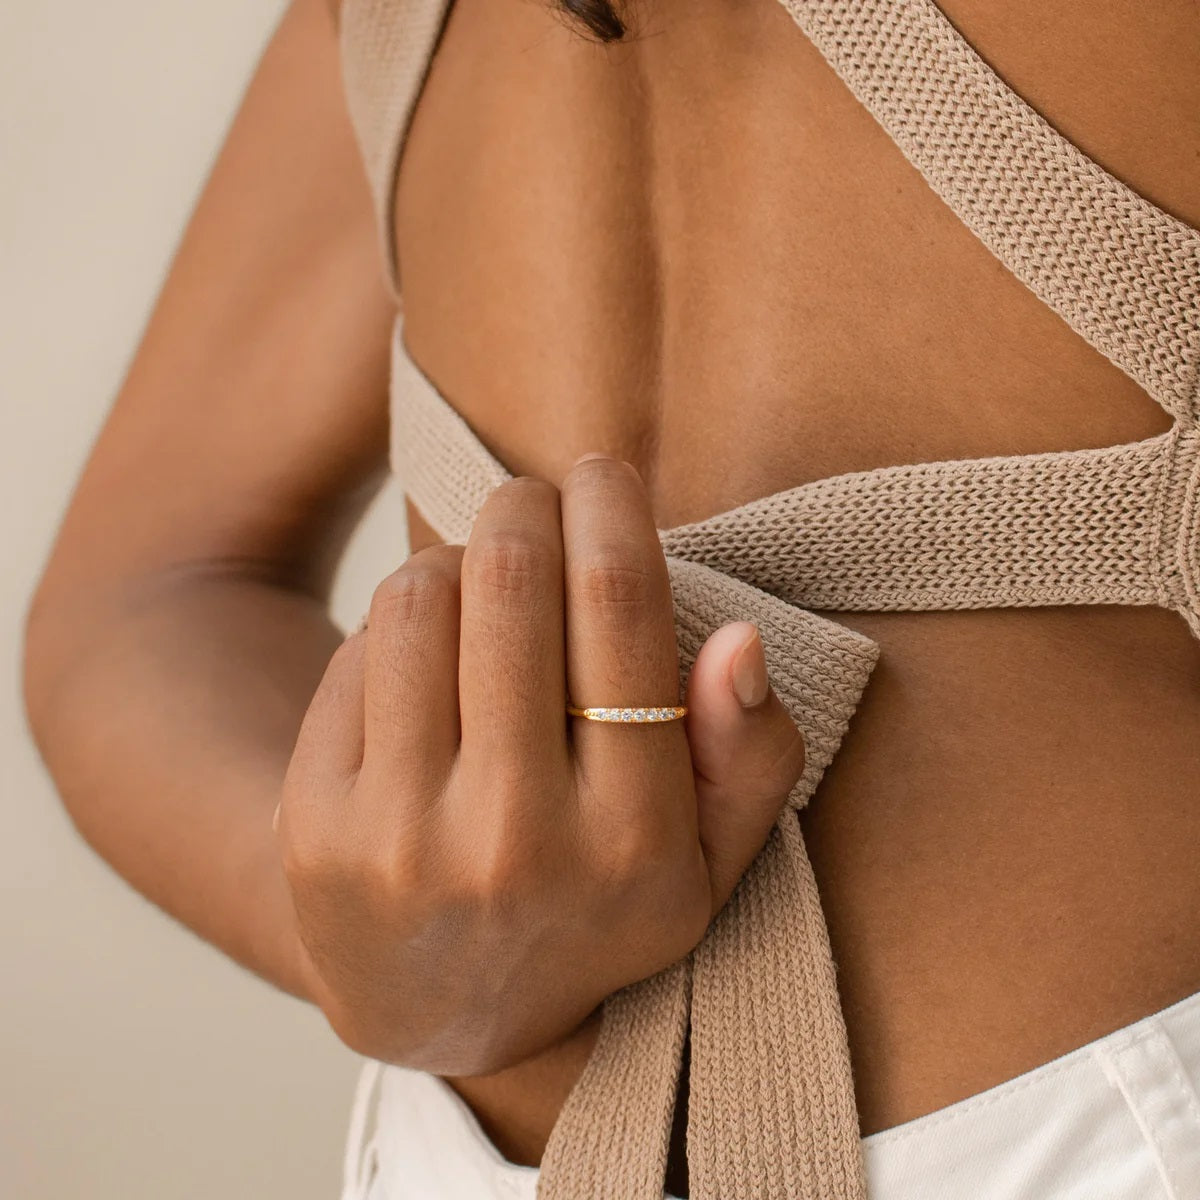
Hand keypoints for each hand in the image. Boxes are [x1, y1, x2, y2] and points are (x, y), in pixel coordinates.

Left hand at [275, 455, 804, 1074]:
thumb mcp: (706, 862)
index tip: (601, 473)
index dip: (610, 510)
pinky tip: (425, 657)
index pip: (619, 613)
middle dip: (526, 506)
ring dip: (457, 559)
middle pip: (513, 583)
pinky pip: (357, 651)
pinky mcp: (318, 826)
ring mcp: (403, 839)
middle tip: (532, 500)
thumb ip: (751, 755)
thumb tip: (737, 640)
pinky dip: (400, 623)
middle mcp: (514, 843)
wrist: (443, 1003)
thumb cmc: (590, 904)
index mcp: (632, 842)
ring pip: (421, 600)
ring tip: (479, 583)